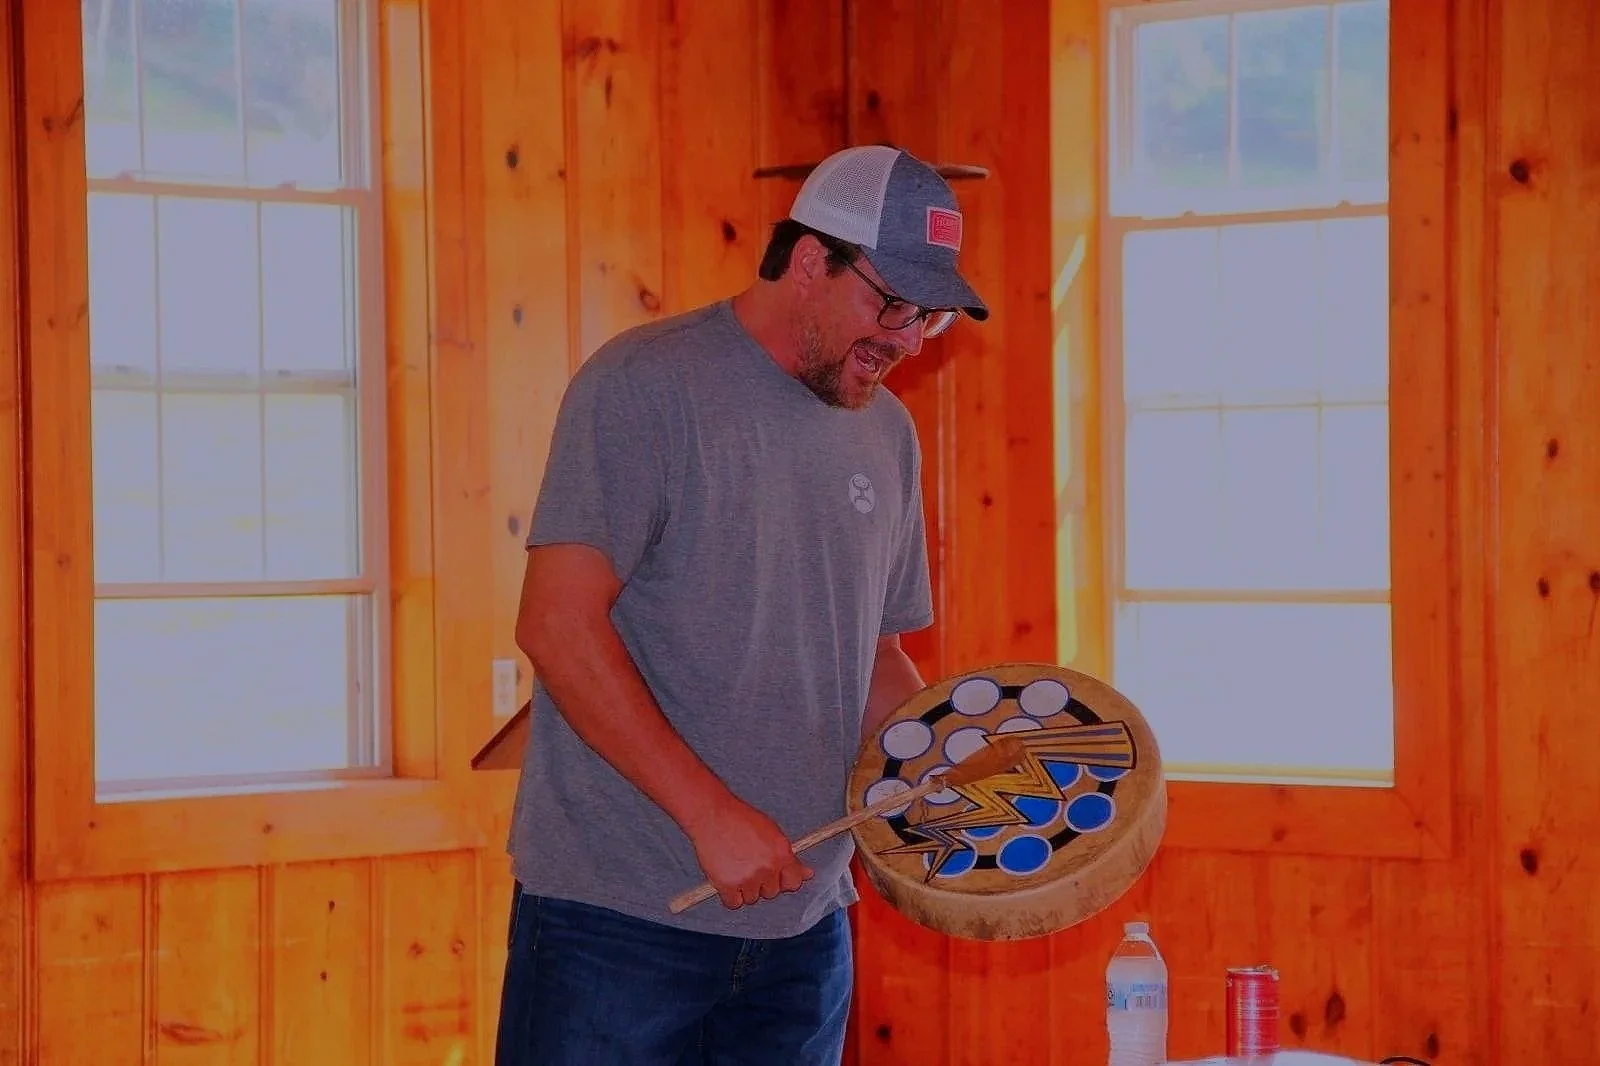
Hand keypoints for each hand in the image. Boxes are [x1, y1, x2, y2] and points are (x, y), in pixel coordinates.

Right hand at [686, 795, 813, 909]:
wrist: (713, 815)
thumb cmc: (741, 819)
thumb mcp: (772, 833)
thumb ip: (789, 857)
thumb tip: (807, 874)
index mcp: (782, 853)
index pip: (794, 882)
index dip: (784, 880)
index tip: (777, 877)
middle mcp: (768, 867)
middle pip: (772, 892)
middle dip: (763, 882)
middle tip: (749, 865)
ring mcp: (748, 878)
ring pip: (753, 898)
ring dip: (745, 889)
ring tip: (736, 867)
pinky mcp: (728, 885)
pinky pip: (734, 903)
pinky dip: (730, 895)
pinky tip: (727, 879)